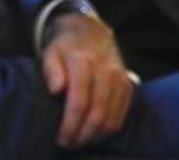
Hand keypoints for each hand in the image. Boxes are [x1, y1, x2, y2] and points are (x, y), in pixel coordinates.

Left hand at [41, 13, 135, 147]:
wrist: (92, 34)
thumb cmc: (66, 49)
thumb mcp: (50, 54)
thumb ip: (50, 71)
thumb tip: (56, 90)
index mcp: (84, 62)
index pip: (79, 102)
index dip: (69, 125)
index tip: (60, 138)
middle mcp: (106, 70)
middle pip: (97, 115)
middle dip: (81, 136)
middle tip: (68, 144)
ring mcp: (119, 78)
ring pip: (110, 119)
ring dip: (94, 137)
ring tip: (79, 141)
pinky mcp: (128, 86)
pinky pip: (121, 117)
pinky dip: (107, 131)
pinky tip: (93, 134)